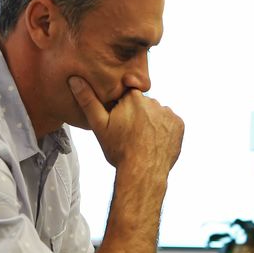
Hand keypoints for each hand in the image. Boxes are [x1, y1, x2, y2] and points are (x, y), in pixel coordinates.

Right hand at [68, 76, 183, 173]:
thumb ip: (88, 101)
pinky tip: (156, 143)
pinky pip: (170, 124)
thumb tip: (74, 79)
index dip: (122, 111)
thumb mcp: (99, 126)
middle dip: (137, 116)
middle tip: (130, 136)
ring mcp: (168, 113)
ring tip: (143, 141)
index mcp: (133, 97)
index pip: (127, 97)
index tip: (120, 124)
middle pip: (143, 106)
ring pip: (156, 114)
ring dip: (152, 123)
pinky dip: (164, 131)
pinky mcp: (179, 125)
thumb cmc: (119, 150)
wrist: (143, 173)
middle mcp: (153, 101)